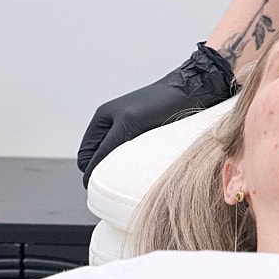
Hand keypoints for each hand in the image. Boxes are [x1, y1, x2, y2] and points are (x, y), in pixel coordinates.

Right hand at [78, 43, 233, 183]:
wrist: (192, 90)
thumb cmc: (160, 100)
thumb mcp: (128, 123)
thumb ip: (108, 146)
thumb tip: (91, 171)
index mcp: (103, 118)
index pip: (85, 155)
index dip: (90, 172)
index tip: (98, 188)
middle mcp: (114, 124)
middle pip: (99, 158)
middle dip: (104, 171)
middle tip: (116, 184)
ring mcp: (131, 130)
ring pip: (118, 160)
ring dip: (122, 169)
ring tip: (131, 176)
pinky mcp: (148, 136)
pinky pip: (135, 157)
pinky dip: (136, 164)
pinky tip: (145, 168)